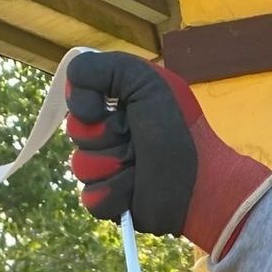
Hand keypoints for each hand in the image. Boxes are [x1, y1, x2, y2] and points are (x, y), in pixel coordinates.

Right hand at [65, 51, 271, 251]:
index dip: (87, 102)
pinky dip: (115, 193)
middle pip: (75, 132)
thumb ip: (104, 67)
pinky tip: (136, 190)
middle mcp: (106, 134)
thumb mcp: (145, 80)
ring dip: (114, 164)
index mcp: (113, 104)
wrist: (200, 180)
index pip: (75, 98)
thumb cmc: (178, 128)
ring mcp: (106, 170)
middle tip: (136, 140)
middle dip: (106, 135)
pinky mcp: (109, 203)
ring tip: (140, 166)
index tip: (111, 106)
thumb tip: (72, 86)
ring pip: (81, 166)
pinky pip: (91, 198)